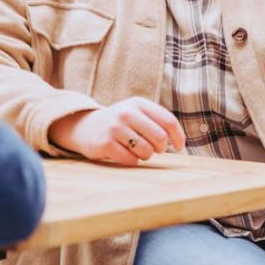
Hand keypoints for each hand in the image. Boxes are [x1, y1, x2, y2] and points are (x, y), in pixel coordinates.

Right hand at [48, 97, 185, 164]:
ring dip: (146, 155)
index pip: (168, 120)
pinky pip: (131, 160)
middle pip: (160, 137)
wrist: (85, 126)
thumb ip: (157, 121)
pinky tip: (125, 154)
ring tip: (138, 150)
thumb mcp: (136, 113)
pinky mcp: (106, 143)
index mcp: (138, 103)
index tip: (179, 147)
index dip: (178, 136)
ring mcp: (115, 128)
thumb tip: (179, 141)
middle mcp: (126, 113)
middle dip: (161, 148)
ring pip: (146, 151)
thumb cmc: (120, 123)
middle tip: (155, 149)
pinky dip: (132, 161)